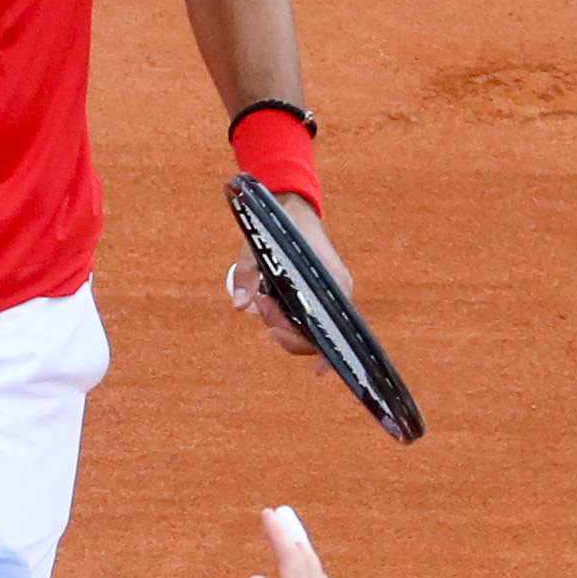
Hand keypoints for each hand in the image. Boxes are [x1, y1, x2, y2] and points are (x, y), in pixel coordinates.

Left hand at [222, 189, 355, 360]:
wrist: (292, 206)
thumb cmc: (277, 228)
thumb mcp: (255, 250)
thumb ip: (247, 276)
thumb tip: (239, 306)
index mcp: (330, 282)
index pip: (332, 329)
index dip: (326, 354)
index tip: (316, 371)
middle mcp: (337, 292)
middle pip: (316, 334)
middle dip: (285, 332)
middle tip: (262, 308)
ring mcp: (331, 293)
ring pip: (309, 327)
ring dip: (283, 322)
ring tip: (263, 299)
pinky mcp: (323, 292)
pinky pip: (308, 317)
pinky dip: (290, 318)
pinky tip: (272, 311)